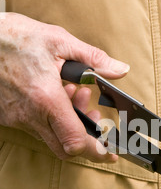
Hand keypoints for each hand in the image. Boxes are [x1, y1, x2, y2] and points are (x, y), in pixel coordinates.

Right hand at [0, 13, 129, 162]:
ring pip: (50, 137)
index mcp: (46, 99)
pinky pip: (35, 127)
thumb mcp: (59, 41)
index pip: (75, 141)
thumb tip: (120, 70)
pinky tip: (56, 94)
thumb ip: (94, 59)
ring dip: (69, 122)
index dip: (97, 151)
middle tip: (95, 116)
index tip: (110, 151)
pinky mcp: (8, 117)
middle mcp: (30, 115)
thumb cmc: (15, 37)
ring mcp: (17, 119)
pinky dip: (51, 117)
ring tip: (76, 93)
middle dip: (86, 138)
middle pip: (64, 148)